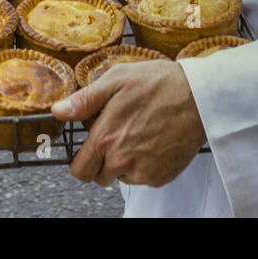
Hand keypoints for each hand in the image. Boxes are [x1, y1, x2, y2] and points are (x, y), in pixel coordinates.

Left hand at [51, 60, 206, 188]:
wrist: (199, 97)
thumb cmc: (158, 83)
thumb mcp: (116, 80)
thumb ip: (84, 100)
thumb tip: (58, 111)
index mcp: (106, 137)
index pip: (79, 170)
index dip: (82, 161)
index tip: (89, 150)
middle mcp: (122, 160)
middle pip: (99, 177)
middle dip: (103, 161)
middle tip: (117, 137)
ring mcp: (143, 172)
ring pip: (122, 178)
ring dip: (124, 164)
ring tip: (138, 135)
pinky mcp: (162, 177)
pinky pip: (144, 178)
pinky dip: (145, 165)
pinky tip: (153, 141)